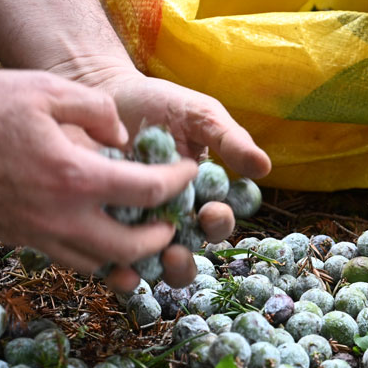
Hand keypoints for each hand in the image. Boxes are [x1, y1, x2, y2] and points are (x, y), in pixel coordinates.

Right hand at [0, 70, 197, 290]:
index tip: (190, 173)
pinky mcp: (15, 240)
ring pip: (97, 265)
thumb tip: (124, 139)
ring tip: (141, 238)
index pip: (149, 191)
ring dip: (127, 257)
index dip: (178, 183)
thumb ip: (96, 109)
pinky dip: (92, 257)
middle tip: (170, 222)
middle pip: (130, 249)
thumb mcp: (44, 88)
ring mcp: (35, 235)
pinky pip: (66, 260)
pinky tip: (96, 238)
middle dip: (160, 239)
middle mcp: (60, 218)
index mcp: (75, 177)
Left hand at [63, 64, 273, 286]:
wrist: (106, 93)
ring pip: (152, 268)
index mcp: (202, 197)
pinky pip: (112, 262)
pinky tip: (114, 270)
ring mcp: (138, 228)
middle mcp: (173, 219)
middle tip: (174, 252)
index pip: (218, 221)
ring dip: (151, 273)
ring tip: (137, 266)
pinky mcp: (104, 230)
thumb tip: (263, 167)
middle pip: (188, 257)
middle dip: (184, 263)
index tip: (212, 211)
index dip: (219, 223)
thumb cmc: (160, 104)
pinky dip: (116, 274)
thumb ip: (229, 141)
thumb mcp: (199, 115)